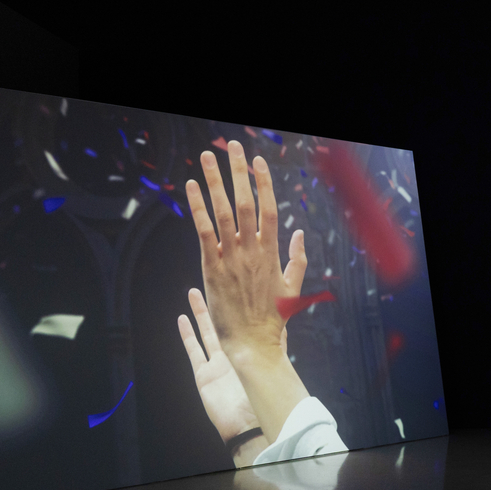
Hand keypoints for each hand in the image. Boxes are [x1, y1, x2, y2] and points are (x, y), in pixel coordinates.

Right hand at [177, 288, 260, 444]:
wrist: (247, 424)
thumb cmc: (261, 398)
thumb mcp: (269, 365)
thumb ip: (273, 345)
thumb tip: (282, 324)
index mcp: (249, 351)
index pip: (243, 323)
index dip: (240, 307)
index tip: (238, 286)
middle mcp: (232, 354)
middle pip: (223, 323)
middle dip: (218, 302)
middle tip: (213, 280)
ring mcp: (216, 364)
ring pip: (206, 332)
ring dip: (200, 313)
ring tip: (193, 293)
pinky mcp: (202, 375)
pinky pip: (193, 351)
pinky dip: (187, 335)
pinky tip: (181, 319)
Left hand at [185, 142, 307, 361]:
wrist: (253, 343)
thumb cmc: (273, 319)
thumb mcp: (292, 287)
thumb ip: (297, 258)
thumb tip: (299, 233)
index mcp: (272, 252)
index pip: (269, 208)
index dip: (264, 182)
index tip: (259, 161)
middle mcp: (252, 250)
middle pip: (245, 202)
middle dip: (239, 171)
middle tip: (234, 145)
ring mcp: (231, 258)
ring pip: (223, 211)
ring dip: (215, 181)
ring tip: (208, 156)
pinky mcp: (212, 268)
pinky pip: (204, 231)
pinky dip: (197, 207)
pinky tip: (191, 186)